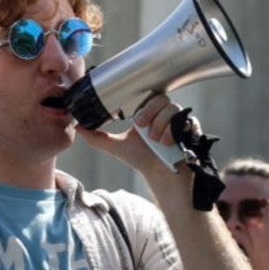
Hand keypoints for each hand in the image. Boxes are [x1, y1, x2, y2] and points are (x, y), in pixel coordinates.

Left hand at [77, 93, 194, 179]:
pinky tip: (167, 144)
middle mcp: (164, 112)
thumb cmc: (142, 159)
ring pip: (171, 107)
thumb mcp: (116, 146)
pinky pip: (184, 119)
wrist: (161, 176)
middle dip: (149, 113)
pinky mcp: (191, 128)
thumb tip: (77, 126)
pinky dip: (173, 131)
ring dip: (160, 125)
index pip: (147, 94)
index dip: (141, 101)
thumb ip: (96, 137)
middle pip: (160, 97)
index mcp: (147, 111)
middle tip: (141, 128)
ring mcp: (178, 119)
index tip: (133, 119)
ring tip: (155, 141)